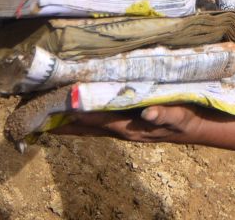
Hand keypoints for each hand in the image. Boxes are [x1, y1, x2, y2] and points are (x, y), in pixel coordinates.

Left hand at [51, 105, 206, 143]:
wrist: (193, 128)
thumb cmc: (185, 119)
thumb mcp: (179, 116)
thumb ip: (164, 114)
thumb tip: (148, 111)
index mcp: (132, 127)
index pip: (102, 119)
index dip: (84, 112)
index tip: (65, 105)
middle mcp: (122, 130)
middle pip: (88, 127)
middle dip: (65, 122)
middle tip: (41, 116)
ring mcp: (121, 129)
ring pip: (89, 128)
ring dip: (68, 123)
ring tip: (46, 118)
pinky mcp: (123, 125)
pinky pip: (97, 125)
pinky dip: (81, 122)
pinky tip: (70, 118)